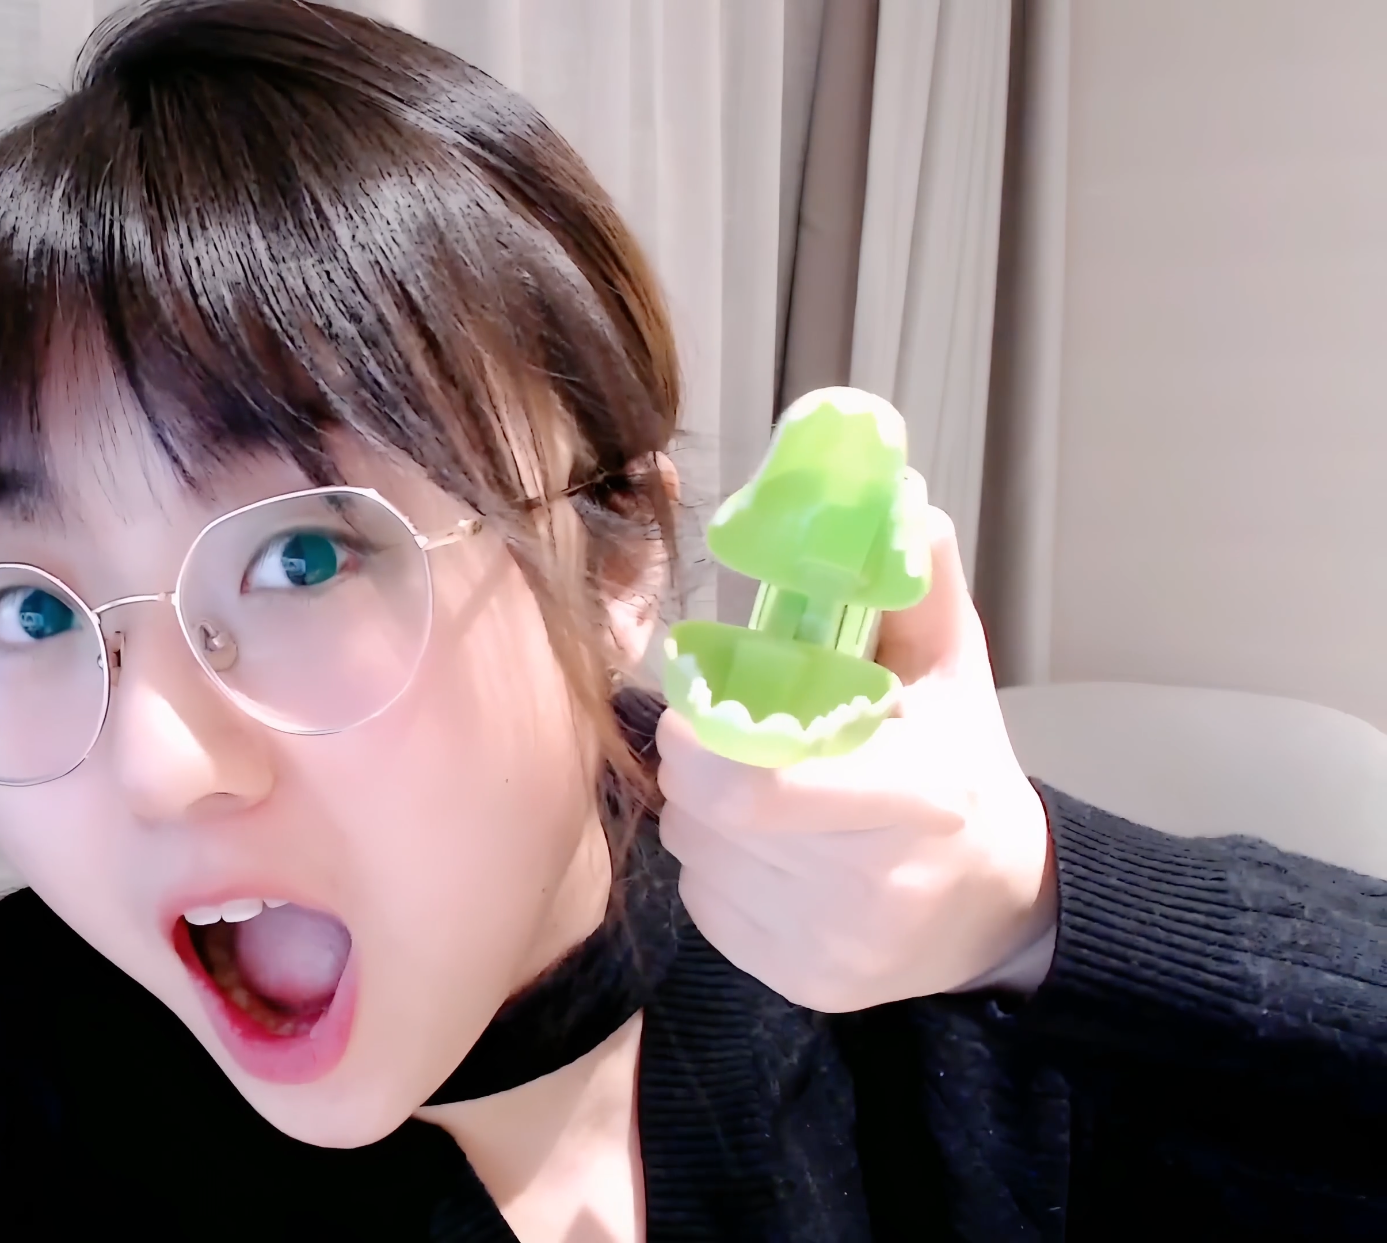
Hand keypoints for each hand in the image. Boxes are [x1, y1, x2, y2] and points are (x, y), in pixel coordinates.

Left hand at [653, 506, 1057, 1012]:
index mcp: (914, 800)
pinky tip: (758, 849)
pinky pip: (710, 911)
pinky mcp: (802, 986)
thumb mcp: (955, 674)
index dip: (702, 743)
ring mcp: (833, 949)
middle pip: (713, 822)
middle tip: (713, 740)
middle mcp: (873, 889)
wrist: (997, 908)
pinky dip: (714, 870)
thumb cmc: (962, 770)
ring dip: (700, 819)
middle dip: (695, 771)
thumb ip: (919, 591)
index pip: (759, 789)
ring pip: (701, 863)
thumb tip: (900, 505)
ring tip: (746, 791)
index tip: (697, 707)